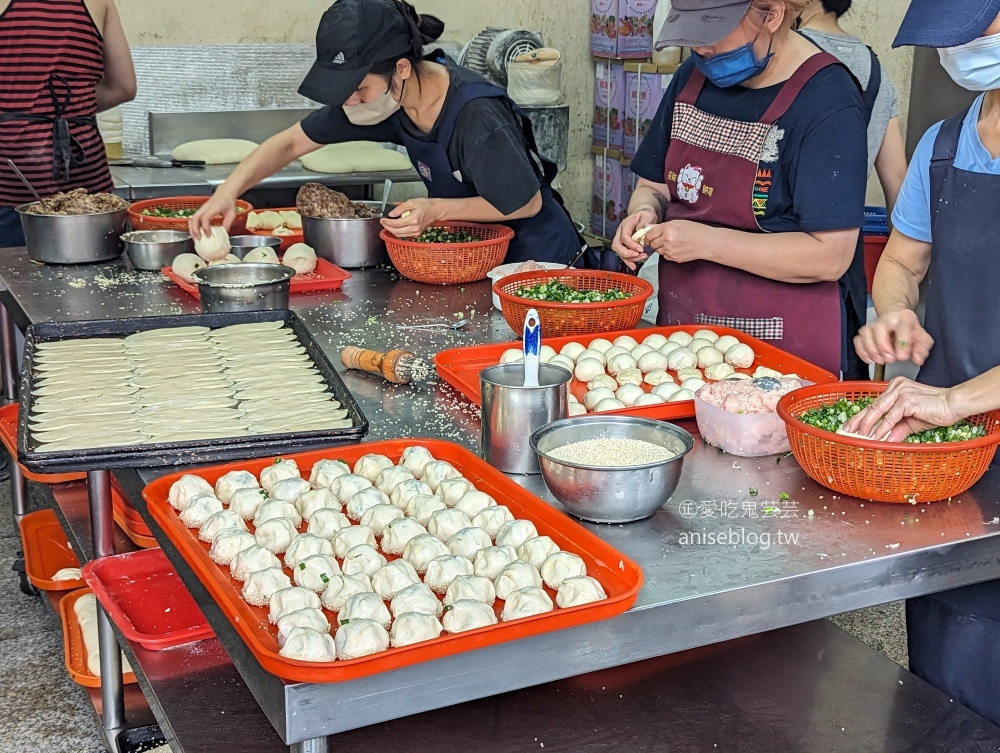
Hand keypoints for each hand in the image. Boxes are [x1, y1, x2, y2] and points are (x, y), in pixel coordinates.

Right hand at [189, 191, 236, 238]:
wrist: (224, 193)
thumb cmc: (229, 203)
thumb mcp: (232, 214)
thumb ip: (228, 224)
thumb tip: (223, 235)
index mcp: (213, 208)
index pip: (205, 218)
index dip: (205, 228)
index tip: (209, 235)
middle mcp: (205, 208)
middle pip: (195, 218)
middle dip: (195, 230)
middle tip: (199, 239)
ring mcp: (201, 209)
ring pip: (192, 219)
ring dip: (192, 229)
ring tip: (196, 238)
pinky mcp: (200, 211)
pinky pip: (193, 219)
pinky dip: (193, 227)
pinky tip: (196, 233)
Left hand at [380, 199, 439, 237]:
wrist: (436, 211)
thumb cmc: (426, 205)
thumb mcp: (412, 202)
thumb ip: (400, 208)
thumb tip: (391, 214)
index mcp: (413, 220)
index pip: (396, 224)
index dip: (387, 222)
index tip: (382, 219)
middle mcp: (414, 228)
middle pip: (396, 231)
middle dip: (387, 227)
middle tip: (383, 222)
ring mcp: (416, 233)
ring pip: (399, 235)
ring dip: (391, 230)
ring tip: (387, 224)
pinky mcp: (417, 234)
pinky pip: (404, 235)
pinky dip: (397, 232)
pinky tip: (395, 226)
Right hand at [611, 209, 654, 269]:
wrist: (643, 216)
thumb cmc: (645, 216)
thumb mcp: (647, 215)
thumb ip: (644, 222)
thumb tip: (641, 232)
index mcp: (625, 225)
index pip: (624, 237)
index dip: (631, 245)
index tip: (641, 249)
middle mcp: (620, 233)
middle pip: (616, 246)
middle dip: (626, 253)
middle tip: (638, 255)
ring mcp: (621, 240)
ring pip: (619, 252)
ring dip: (629, 258)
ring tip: (642, 257)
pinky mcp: (624, 246)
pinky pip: (623, 255)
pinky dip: (628, 261)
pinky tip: (634, 266)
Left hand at [645, 220, 710, 263]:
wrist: (706, 242)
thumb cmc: (694, 230)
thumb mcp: (677, 223)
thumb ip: (662, 226)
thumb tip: (648, 228)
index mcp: (667, 229)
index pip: (649, 235)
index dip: (647, 236)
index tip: (648, 237)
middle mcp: (666, 240)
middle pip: (652, 244)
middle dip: (654, 242)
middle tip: (661, 240)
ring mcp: (670, 250)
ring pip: (658, 251)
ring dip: (661, 248)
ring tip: (672, 243)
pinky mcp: (674, 258)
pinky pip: (665, 256)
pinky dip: (668, 253)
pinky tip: (676, 248)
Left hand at [841, 377, 959, 441]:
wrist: (954, 404)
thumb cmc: (935, 409)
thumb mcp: (911, 422)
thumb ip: (897, 429)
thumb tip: (885, 440)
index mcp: (895, 388)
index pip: (874, 404)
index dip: (860, 416)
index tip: (850, 426)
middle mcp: (895, 387)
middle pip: (872, 406)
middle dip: (858, 420)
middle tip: (847, 431)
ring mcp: (901, 392)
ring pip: (878, 410)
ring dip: (868, 425)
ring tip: (861, 436)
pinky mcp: (907, 400)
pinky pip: (891, 416)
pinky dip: (883, 428)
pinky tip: (877, 436)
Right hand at [853, 309, 933, 365]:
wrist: (896, 319)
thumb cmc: (909, 330)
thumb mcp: (922, 338)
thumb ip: (922, 348)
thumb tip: (918, 360)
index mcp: (904, 318)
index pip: (902, 328)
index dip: (901, 345)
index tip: (902, 357)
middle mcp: (886, 319)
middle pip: (879, 329)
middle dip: (883, 347)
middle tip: (890, 360)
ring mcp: (873, 324)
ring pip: (865, 334)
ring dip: (871, 350)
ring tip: (880, 360)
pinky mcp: (863, 331)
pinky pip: (857, 340)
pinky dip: (862, 352)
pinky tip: (870, 360)